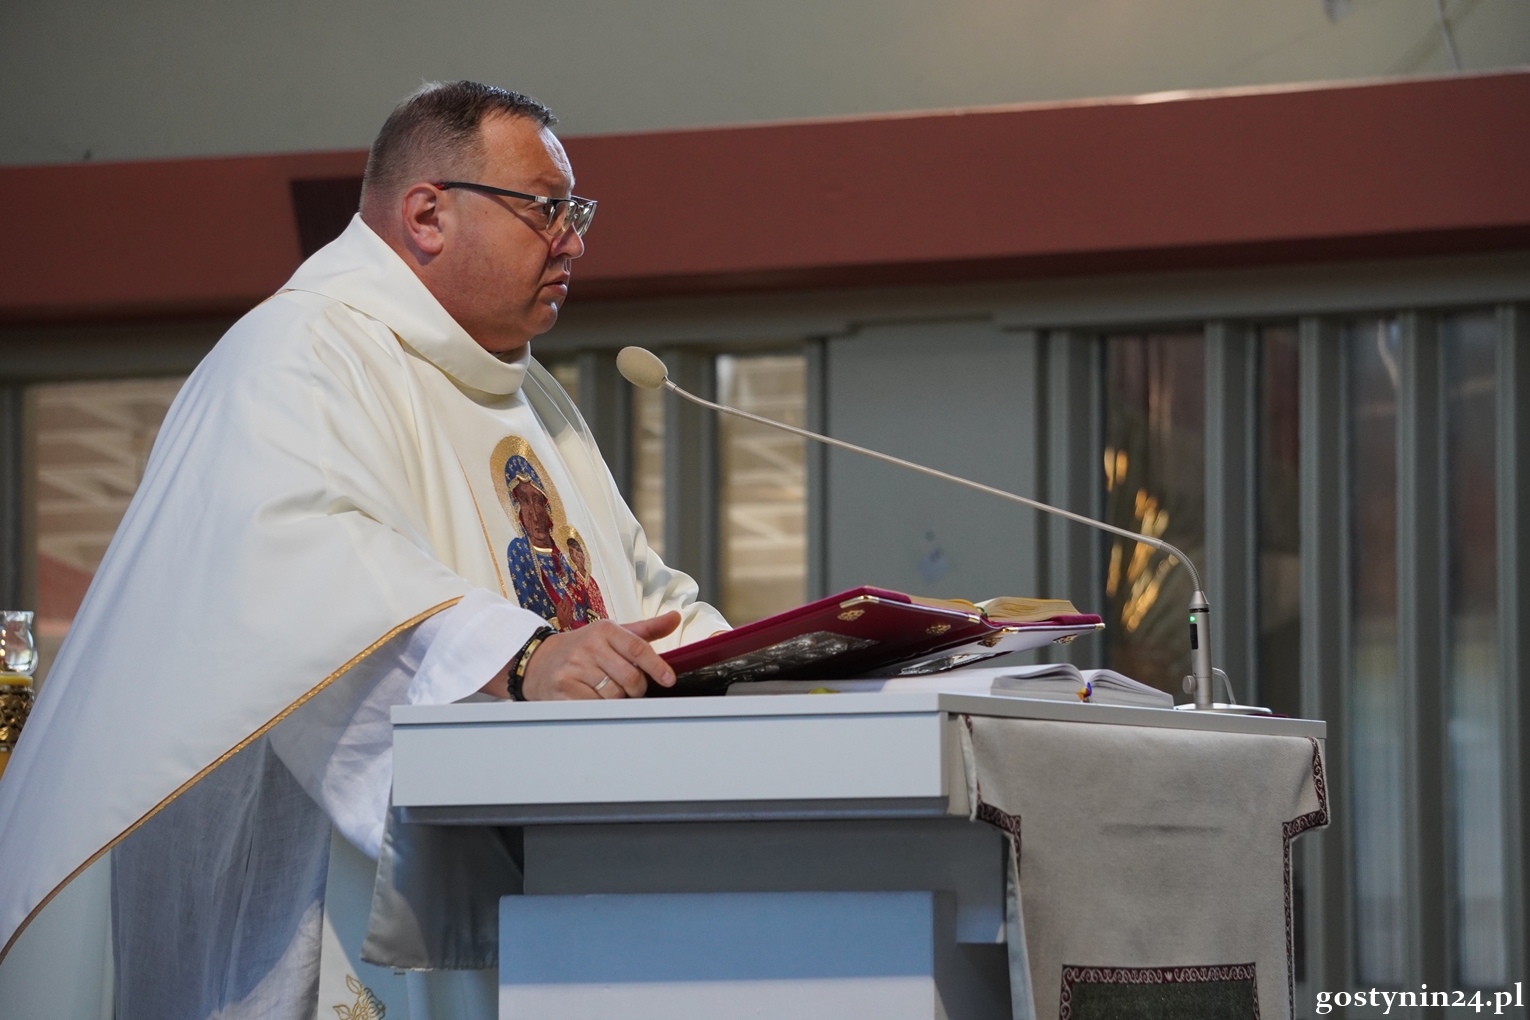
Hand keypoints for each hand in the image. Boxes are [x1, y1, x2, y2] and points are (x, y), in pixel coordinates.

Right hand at [519, 612, 680, 699]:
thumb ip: (646, 630)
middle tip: (630, 688)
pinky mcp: (563, 690)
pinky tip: (593, 698)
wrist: (539, 661)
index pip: (638, 649)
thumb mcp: (612, 634)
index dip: (657, 666)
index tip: (668, 679)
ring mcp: (574, 668)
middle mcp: (589, 646)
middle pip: (630, 678)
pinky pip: (596, 706)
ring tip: (606, 689)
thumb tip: (675, 618)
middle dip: (636, 688)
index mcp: (604, 630)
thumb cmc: (582, 648)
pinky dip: (601, 707)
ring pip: (615, 695)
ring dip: (618, 699)